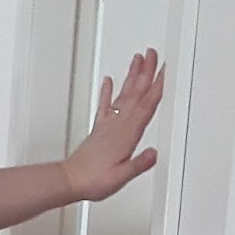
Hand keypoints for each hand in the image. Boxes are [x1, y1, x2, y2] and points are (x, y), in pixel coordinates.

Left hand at [61, 48, 164, 203]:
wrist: (69, 181)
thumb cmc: (92, 180)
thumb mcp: (120, 177)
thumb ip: (138, 165)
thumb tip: (154, 154)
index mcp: (126, 135)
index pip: (146, 106)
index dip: (157, 87)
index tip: (165, 70)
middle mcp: (117, 126)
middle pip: (136, 94)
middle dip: (146, 72)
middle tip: (153, 53)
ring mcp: (107, 126)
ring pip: (123, 95)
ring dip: (131, 76)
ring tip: (137, 59)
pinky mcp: (98, 129)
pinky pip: (105, 106)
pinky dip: (108, 92)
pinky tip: (109, 81)